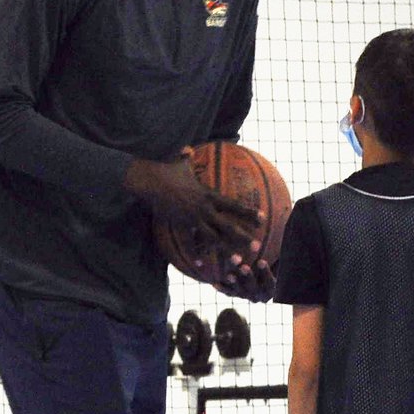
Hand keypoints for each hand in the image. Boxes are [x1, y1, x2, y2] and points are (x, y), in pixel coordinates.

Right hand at [126, 151, 260, 253]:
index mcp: (209, 195)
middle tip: (256, 246)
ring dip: (226, 250)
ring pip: (213, 238)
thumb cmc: (167, 170)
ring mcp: (192, 218)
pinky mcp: (180, 224)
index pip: (233, 205)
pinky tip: (201, 265)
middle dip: (243, 236)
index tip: (262, 219)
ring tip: (237, 260)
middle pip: (228, 225)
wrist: (151, 180)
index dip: (248, 212)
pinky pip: (188, 243)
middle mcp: (204, 208)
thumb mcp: (181, 163)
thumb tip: (187, 148)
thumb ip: (187, 157)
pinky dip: (195, 254)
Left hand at [216, 255, 275, 303]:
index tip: (261, 261)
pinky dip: (222, 288)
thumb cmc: (267, 264)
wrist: (258, 278)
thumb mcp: (271, 263)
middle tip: (244, 267)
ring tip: (230, 275)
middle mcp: (259, 296)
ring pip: (239, 290)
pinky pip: (228, 292)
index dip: (265, 272)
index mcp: (271, 289)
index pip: (270, 283)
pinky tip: (215, 284)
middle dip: (248, 276)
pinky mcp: (234, 294)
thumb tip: (278, 244)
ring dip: (234, 282)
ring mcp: (246, 296)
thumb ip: (273, 258)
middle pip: (253, 286)